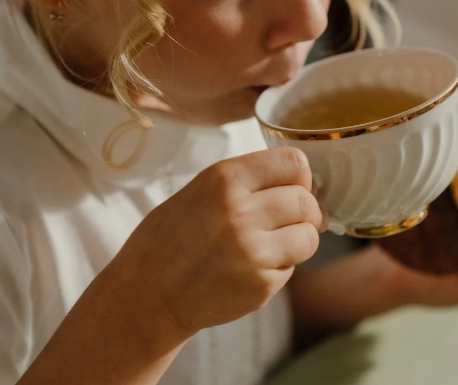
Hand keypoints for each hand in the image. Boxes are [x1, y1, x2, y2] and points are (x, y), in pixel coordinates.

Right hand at [117, 147, 327, 332]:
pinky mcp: (260, 285)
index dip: (301, 176)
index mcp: (224, 180)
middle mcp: (240, 212)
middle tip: (289, 220)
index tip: (295, 187)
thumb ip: (250, 182)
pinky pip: (292, 268)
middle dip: (304, 211)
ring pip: (309, 236)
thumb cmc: (173, 237)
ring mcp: (252, 252)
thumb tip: (307, 188)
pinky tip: (252, 268)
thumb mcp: (202, 190)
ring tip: (273, 244)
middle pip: (306, 201)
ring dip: (299, 240)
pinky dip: (280, 267)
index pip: (294, 163)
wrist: (148, 292)